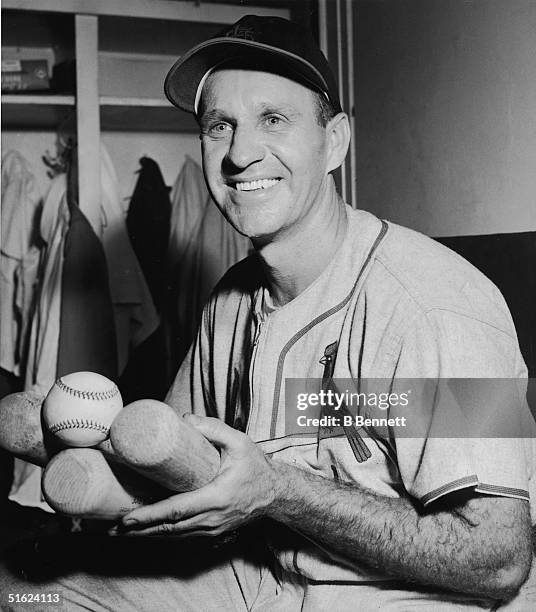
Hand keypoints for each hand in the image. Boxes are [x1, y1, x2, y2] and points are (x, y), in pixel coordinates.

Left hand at [112, 414, 277, 536]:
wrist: (276, 492)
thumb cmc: (256, 466)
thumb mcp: (239, 442)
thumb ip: (213, 429)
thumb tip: (184, 419)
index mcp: (217, 498)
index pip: (176, 511)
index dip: (149, 516)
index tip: (127, 518)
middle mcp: (212, 519)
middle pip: (170, 529)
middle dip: (140, 530)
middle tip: (112, 528)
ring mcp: (213, 529)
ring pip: (174, 536)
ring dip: (148, 535)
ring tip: (122, 531)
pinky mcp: (213, 531)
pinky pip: (183, 536)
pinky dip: (163, 535)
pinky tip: (148, 531)